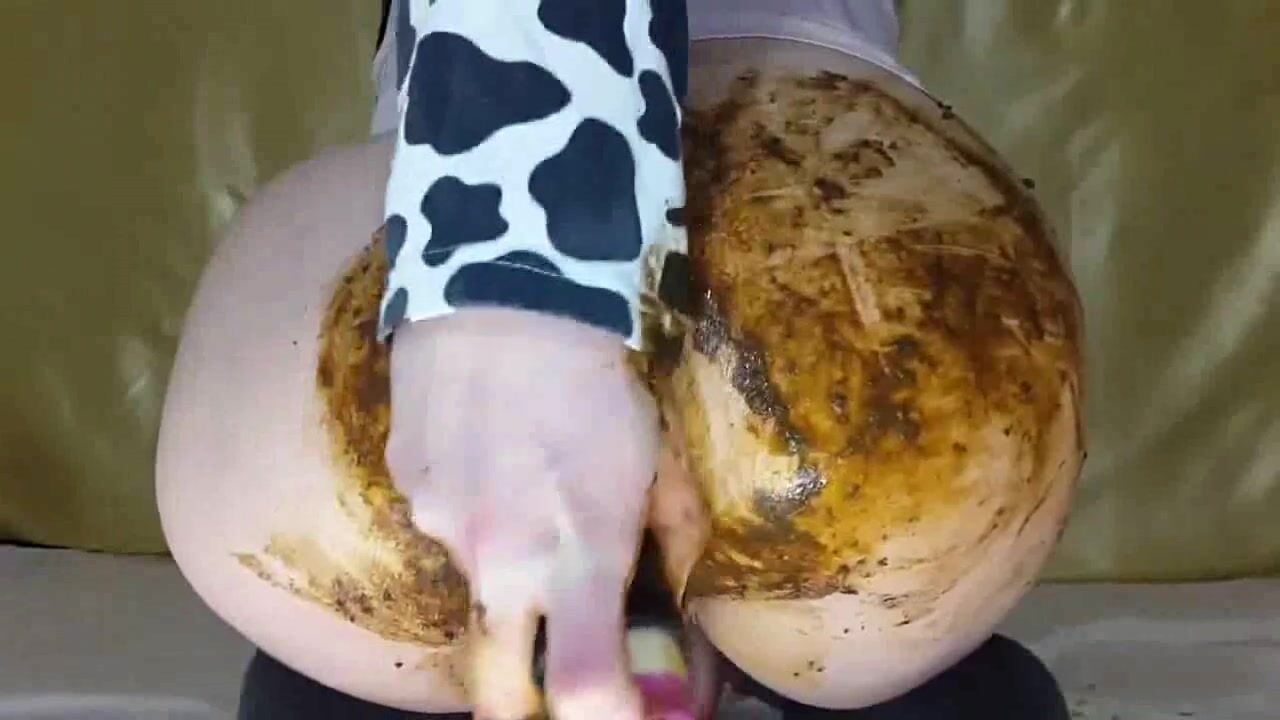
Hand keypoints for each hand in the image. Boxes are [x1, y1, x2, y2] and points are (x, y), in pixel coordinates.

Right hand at [386, 308, 660, 719]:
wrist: (508, 285)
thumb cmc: (604, 377)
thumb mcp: (663, 464)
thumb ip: (672, 546)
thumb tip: (678, 609)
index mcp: (577, 560)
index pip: (584, 692)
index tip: (627, 712)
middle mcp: (496, 564)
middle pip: (496, 689)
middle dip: (525, 699)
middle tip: (555, 662)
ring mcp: (438, 527)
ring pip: (472, 584)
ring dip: (503, 565)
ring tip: (527, 490)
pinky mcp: (404, 485)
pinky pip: (440, 522)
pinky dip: (469, 508)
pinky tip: (489, 451)